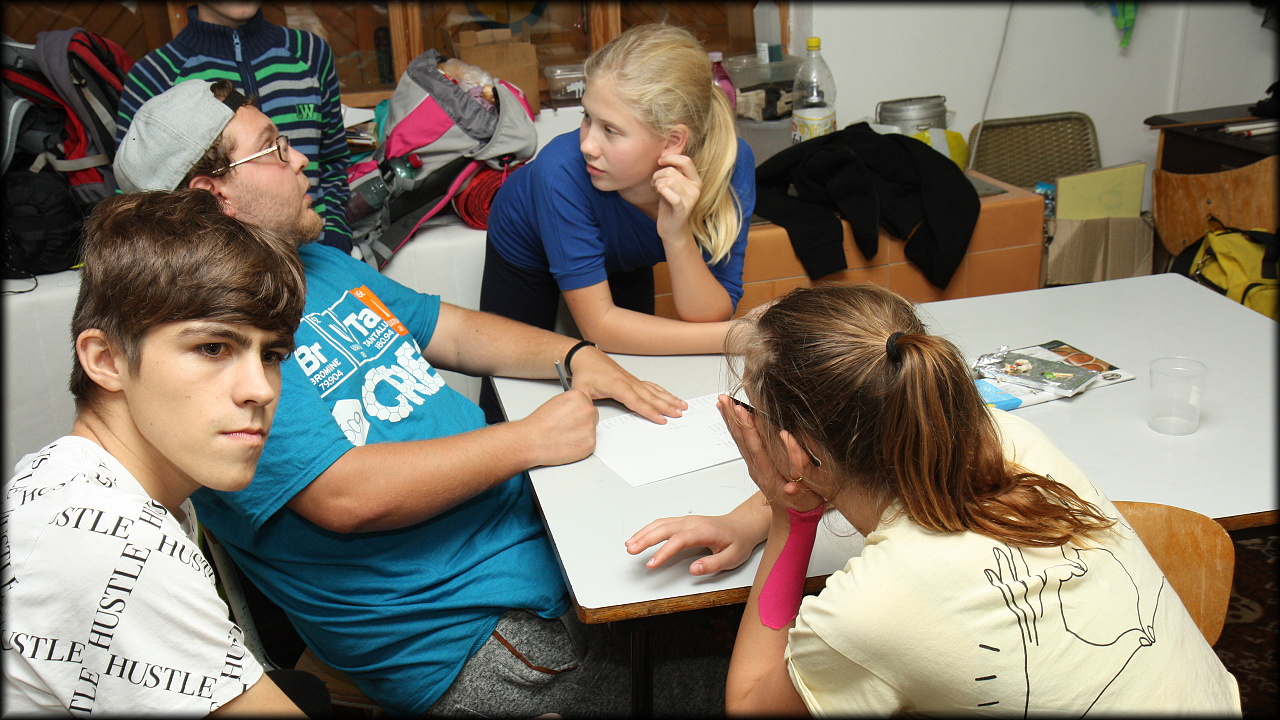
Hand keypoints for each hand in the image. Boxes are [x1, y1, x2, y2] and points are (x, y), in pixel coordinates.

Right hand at [516, 389, 597, 466]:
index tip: (571, 417)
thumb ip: (571, 404)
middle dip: (583, 423)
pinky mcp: (590, 443)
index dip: (578, 413)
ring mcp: (590, 427)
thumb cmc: (539, 424)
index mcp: (579, 397)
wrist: (532, 440)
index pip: (587, 403)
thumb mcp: (556, 402)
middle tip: (568, 428)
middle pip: (592, 416)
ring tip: (564, 437)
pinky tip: (567, 444)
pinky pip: (589, 444)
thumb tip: (576, 409)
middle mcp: (588, 410)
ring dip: (581, 435)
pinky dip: (580, 446)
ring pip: (591, 431)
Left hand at [568, 345, 686, 423]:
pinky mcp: (633, 379)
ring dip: (669, 399)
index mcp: (617, 386)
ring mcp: (632, 380)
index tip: (661, 419)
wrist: (585, 356)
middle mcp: (628, 383)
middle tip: (679, 414)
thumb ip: (585, 405)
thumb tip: (589, 417)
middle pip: (651, 397)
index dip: (650, 412)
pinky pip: (651, 386)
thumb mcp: (580, 390)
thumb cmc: (584, 372)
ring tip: (682, 405)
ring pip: (654, 391)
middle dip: (666, 406)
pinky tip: (670, 395)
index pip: (637, 402)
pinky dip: (662, 391)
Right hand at [626, 500, 769, 575]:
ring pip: (661, 524)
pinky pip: (663, 523)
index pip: (679, 540)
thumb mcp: (732, 558)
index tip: (652, 564)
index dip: (663, 552)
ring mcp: (687, 520)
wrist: (743, 525)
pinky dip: (649, 529)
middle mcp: (692, 522)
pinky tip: (640, 537)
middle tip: (631, 551)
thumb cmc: (738, 541)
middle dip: (646, 539)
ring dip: (644, 533)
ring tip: (629, 545)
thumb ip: (713, 564)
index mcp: (704, 531)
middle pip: (664, 528)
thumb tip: (693, 569)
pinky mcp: (684, 522)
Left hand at [653, 153, 700, 242]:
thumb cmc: (669, 203)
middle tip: (654, 182)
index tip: (659, 162)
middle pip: (673, 171)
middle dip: (658, 174)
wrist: (671, 227)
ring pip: (670, 181)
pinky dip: (663, 191)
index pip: (686, 161)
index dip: (671, 158)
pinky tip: (658, 191)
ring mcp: (691, 200)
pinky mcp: (683, 210)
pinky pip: (672, 196)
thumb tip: (663, 155)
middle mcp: (696, 188)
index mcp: (695, 180)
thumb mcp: (672, 184)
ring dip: (658, 182)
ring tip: (655, 188)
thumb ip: (672, 172)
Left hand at [716, 395, 822, 512]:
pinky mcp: (754, 464)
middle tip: (724, 400)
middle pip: (741, 440)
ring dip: (730, 420)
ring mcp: (753, 466)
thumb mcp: (804, 496)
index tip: (741, 410)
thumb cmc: (800, 504)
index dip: (748, 428)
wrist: (791, 517)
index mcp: (768, 474)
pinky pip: (741, 443)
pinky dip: (734, 427)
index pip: (755, 447)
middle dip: (733, 418)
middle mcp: (757, 468)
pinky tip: (730, 415)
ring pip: (738, 440)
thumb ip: (798, 482)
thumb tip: (790, 472)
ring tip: (722, 402)